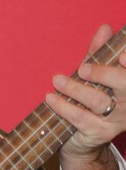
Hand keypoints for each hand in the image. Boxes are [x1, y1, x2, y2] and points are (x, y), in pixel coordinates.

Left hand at [45, 24, 125, 169]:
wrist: (84, 140)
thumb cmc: (91, 100)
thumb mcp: (96, 75)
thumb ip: (99, 54)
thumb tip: (105, 29)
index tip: (121, 55)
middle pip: (123, 84)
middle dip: (103, 74)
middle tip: (82, 69)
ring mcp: (116, 119)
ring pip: (98, 101)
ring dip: (75, 89)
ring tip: (57, 80)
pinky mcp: (99, 132)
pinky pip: (80, 117)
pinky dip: (64, 106)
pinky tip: (50, 98)